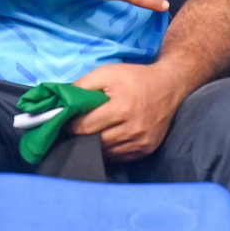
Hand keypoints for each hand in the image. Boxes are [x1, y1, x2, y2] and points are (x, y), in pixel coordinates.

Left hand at [68, 62, 186, 159]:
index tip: (64, 122)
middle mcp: (133, 129)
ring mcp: (142, 142)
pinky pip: (120, 157)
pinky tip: (106, 138)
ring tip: (89, 133)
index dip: (71, 126)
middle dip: (81, 136)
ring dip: (94, 145)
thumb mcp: (106, 73)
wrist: (168, 85)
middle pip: (95, 142)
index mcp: (122, 108)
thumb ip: (82, 86)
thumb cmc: (134, 77)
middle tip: (74, 129)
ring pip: (106, 153)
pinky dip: (109, 150)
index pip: (86, 127)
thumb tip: (61, 103)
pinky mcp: (147, 149)